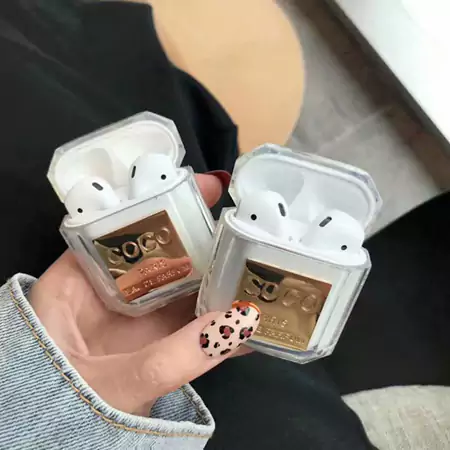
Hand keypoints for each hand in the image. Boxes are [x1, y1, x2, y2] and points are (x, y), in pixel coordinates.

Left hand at [29, 174, 259, 415]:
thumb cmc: (60, 410)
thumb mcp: (112, 382)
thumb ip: (172, 357)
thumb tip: (242, 321)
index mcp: (78, 282)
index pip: (122, 226)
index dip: (164, 205)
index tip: (204, 187)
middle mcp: (110, 293)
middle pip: (163, 252)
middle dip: (204, 239)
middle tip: (247, 222)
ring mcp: (137, 318)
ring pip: (184, 286)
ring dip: (220, 279)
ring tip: (260, 262)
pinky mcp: (157, 342)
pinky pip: (192, 324)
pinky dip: (221, 322)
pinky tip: (254, 317)